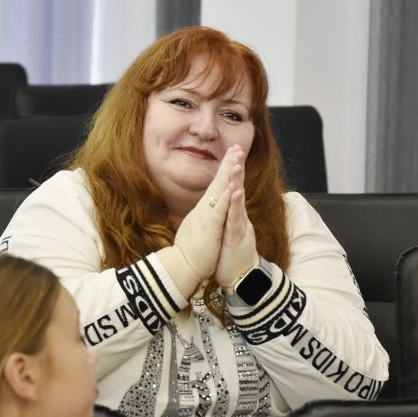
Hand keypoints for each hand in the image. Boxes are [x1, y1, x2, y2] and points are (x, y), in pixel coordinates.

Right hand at [173, 145, 244, 281]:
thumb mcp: (197, 230)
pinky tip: (232, 187)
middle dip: (227, 164)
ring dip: (227, 175)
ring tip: (236, 159)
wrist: (181, 268)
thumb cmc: (189, 252)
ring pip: (218, 192)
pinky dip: (225, 198)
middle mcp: (204, 210)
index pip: (215, 187)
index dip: (224, 171)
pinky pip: (219, 211)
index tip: (232, 156)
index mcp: (204, 211)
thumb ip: (201, 218)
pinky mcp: (209, 228)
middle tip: (236, 147)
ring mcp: (206, 217)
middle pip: (217, 182)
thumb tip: (203, 211)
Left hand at [214, 148, 258, 291]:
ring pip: (237, 202)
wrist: (240, 278)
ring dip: (237, 182)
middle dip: (237, 168)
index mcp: (233, 214)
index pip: (232, 188)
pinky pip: (235, 219)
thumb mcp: (227, 230)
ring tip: (236, 165)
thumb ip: (228, 215)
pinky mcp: (236, 238)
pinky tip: (235, 193)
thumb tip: (226, 202)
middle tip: (237, 148)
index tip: (232, 150)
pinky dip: (235, 206)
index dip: (232, 170)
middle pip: (237, 188)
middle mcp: (238, 217)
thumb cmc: (231, 254)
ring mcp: (239, 226)